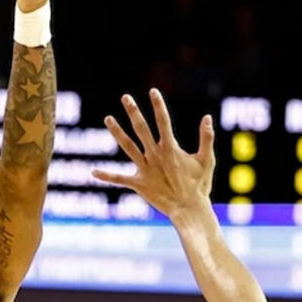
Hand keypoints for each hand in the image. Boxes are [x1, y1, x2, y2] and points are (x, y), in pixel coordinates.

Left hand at [92, 90, 215, 218]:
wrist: (188, 209)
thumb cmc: (199, 186)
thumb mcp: (206, 160)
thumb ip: (206, 138)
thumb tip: (208, 117)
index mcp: (170, 148)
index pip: (163, 121)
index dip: (158, 105)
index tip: (152, 91)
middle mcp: (155, 155)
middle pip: (141, 129)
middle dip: (134, 112)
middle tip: (126, 97)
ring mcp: (145, 169)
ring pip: (127, 146)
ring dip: (117, 132)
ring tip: (108, 118)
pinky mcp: (138, 183)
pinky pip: (120, 179)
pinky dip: (106, 176)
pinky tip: (93, 172)